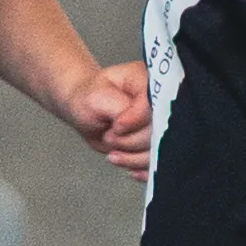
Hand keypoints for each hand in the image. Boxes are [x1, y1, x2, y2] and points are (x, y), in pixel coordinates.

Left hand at [59, 54, 150, 175]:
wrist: (85, 109)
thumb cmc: (90, 98)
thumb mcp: (97, 98)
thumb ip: (119, 108)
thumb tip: (130, 124)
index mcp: (151, 81)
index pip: (155, 105)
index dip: (134, 121)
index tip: (115, 125)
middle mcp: (160, 102)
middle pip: (158, 132)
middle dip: (129, 140)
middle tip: (109, 134)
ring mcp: (159, 124)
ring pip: (157, 151)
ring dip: (130, 156)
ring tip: (112, 146)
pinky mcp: (156, 142)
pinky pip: (156, 161)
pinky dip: (137, 165)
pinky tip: (123, 158)